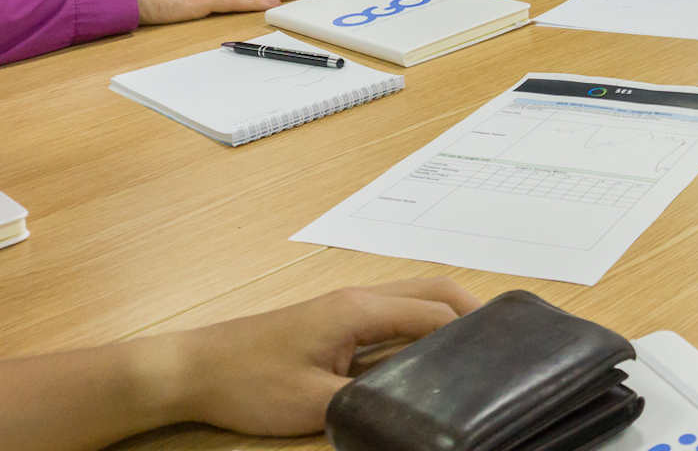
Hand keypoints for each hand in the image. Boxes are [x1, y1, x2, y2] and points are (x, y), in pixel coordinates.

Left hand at [166, 279, 477, 435]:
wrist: (193, 368)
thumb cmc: (248, 382)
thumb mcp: (314, 404)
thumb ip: (369, 402)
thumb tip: (415, 407)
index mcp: (359, 309)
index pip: (433, 311)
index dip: (471, 329)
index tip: (504, 349)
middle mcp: (359, 298)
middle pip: (432, 290)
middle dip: (471, 310)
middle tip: (503, 342)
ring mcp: (346, 307)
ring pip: (414, 298)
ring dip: (448, 314)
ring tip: (477, 348)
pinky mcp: (335, 322)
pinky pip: (394, 314)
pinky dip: (423, 325)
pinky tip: (430, 356)